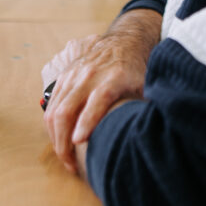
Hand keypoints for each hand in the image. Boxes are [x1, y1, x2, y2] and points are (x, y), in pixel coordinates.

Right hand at [42, 9, 160, 173]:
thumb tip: (153, 133)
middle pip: (67, 110)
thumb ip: (147, 106)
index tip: (79, 143)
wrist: (124, 40)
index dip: (86, 123)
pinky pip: (51, 104)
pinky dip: (51, 125)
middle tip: (71, 164)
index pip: (96, 102)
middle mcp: (89, 76)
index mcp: (112, 79)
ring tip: (65, 157)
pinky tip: (59, 140)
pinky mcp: (64, 77)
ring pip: (54, 110)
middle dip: (64, 141)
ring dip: (55, 137)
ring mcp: (73, 76)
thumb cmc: (136, 68)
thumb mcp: (146, 85)